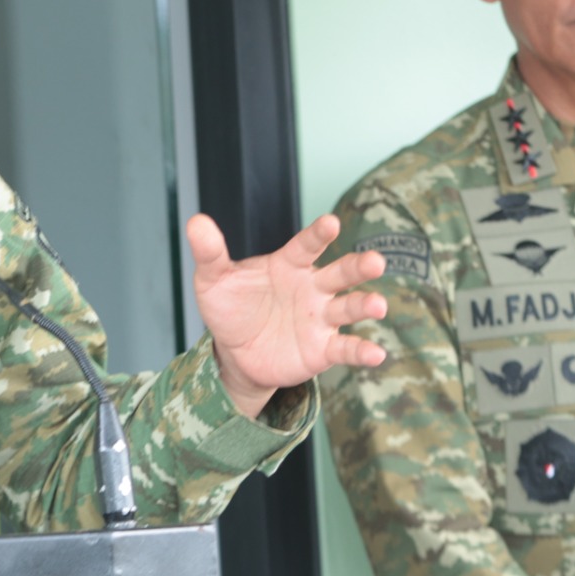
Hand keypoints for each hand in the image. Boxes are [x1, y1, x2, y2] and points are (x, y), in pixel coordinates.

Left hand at [187, 211, 388, 417]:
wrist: (235, 353)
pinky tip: (377, 354)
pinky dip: (362, 351)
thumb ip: (210, 253)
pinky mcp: (323, 349)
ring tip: (378, 306)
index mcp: (289, 264)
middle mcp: (312, 288)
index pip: (307, 246)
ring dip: (365, 305)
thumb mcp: (213, 281)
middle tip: (375, 261)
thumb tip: (196, 222)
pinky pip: (346, 348)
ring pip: (348, 308)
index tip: (331, 223)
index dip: (319, 235)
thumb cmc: (231, 308)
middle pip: (340, 273)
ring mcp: (321, 318)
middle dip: (359, 267)